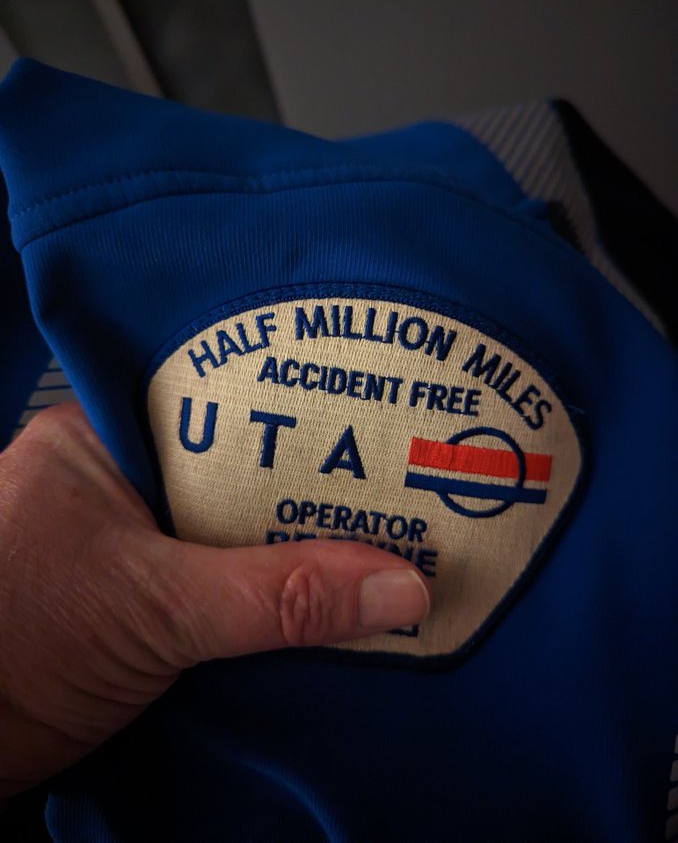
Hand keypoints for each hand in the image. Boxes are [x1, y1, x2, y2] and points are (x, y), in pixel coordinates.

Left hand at [0, 404, 428, 797]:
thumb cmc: (16, 647)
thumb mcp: (158, 608)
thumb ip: (277, 597)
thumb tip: (399, 585)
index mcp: (103, 442)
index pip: (223, 409)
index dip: (298, 421)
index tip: (374, 430)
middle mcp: (117, 484)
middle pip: (236, 480)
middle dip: (308, 496)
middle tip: (399, 490)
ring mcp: (129, 549)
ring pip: (232, 539)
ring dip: (293, 556)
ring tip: (386, 544)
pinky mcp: (137, 607)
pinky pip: (220, 588)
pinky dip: (266, 601)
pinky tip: (328, 606)